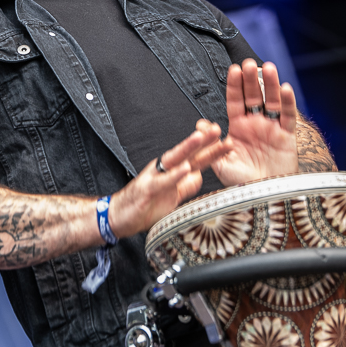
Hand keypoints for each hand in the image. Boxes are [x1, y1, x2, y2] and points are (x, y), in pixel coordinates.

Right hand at [108, 123, 230, 238]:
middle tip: (218, 130)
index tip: (226, 143)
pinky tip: (185, 168)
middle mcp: (164, 169)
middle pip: (187, 153)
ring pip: (174, 159)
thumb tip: (200, 176)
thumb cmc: (144, 205)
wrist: (119, 216)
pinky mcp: (147, 188)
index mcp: (172, 171)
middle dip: (203, 141)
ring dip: (188, 147)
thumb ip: (186, 186)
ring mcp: (155, 177)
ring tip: (200, 138)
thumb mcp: (172, 196)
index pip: (196, 159)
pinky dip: (174, 174)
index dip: (211, 151)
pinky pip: (163, 180)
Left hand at [211, 59, 298, 185]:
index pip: (236, 101)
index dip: (235, 86)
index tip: (233, 69)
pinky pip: (288, 117)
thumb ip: (211, 144)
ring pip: (272, 101)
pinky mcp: (287, 136)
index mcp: (238, 128)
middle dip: (250, 80)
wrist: (262, 198)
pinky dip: (288, 102)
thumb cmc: (241, 183)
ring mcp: (272, 128)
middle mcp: (255, 124)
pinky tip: (284, 88)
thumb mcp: (221, 164)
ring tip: (267, 68)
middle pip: (254, 96)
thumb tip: (201, 124)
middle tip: (248, 63)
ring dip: (270, 84)